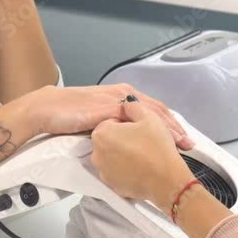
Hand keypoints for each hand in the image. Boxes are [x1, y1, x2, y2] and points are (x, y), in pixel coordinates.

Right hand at [25, 84, 194, 150]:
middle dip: (175, 127)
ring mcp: (116, 100)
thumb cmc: (69, 114)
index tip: (182, 137)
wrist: (48, 109)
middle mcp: (123, 94)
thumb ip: (115, 122)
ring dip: (167, 129)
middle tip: (189, 143)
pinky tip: (157, 141)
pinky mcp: (108, 108)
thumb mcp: (99, 118)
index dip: (169, 123)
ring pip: (150, 114)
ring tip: (181, 143)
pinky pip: (134, 120)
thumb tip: (128, 137)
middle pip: (157, 110)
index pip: (153, 109)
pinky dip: (149, 130)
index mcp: (122, 94)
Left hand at [90, 100, 194, 208]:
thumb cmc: (156, 145)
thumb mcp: (148, 116)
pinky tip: (141, 167)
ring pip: (113, 156)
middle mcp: (96, 154)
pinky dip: (127, 168)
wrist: (166, 179)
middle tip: (144, 140)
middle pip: (110, 139)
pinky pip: (118, 172)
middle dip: (124, 138)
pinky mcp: (113, 186)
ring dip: (124, 153)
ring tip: (144, 154)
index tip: (141, 129)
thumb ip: (133, 106)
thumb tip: (126, 104)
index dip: (128, 123)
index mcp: (101, 133)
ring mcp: (103, 172)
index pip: (111, 121)